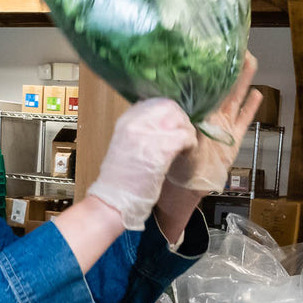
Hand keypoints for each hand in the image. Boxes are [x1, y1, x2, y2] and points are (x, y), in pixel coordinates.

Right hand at [88, 98, 196, 230]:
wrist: (113, 200)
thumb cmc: (121, 180)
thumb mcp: (126, 145)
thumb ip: (142, 131)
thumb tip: (165, 124)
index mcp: (126, 120)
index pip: (156, 101)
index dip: (171, 112)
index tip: (176, 124)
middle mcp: (135, 123)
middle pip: (170, 107)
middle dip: (182, 120)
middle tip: (184, 135)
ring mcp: (146, 135)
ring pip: (179, 120)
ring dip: (187, 132)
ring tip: (185, 145)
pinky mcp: (159, 150)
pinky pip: (184, 137)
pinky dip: (190, 145)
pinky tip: (186, 153)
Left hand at [166, 52, 262, 192]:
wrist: (185, 187)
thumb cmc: (173, 162)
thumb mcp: (173, 139)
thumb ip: (180, 124)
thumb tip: (182, 110)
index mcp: (193, 113)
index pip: (200, 86)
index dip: (206, 70)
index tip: (210, 51)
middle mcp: (208, 116)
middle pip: (221, 87)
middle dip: (228, 68)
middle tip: (236, 47)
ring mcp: (222, 126)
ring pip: (235, 98)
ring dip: (243, 80)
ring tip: (250, 61)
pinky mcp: (233, 139)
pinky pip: (244, 120)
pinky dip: (250, 108)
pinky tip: (257, 94)